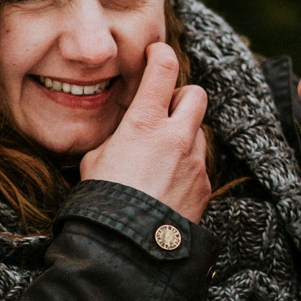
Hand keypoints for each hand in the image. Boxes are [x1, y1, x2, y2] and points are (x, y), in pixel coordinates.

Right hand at [80, 43, 210, 223]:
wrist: (128, 246)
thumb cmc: (104, 201)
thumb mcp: (96, 159)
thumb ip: (117, 138)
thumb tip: (125, 133)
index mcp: (144, 123)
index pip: (163, 69)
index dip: (161, 55)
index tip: (157, 55)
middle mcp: (176, 137)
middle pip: (196, 94)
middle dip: (181, 98)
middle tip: (164, 112)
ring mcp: (195, 162)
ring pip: (200, 131)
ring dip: (185, 135)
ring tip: (162, 157)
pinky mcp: (205, 186)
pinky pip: (200, 164)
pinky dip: (187, 167)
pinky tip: (168, 185)